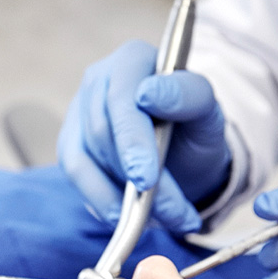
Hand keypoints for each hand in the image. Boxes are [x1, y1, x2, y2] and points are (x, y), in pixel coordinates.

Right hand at [57, 40, 229, 234]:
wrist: (184, 154)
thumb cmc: (194, 129)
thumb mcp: (207, 112)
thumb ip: (188, 95)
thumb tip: (150, 94)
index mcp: (133, 60)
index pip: (123, 98)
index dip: (132, 140)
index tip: (146, 178)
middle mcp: (99, 80)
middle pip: (102, 133)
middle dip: (135, 180)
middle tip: (168, 212)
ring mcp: (79, 112)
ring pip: (87, 159)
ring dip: (124, 197)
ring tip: (166, 218)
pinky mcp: (70, 145)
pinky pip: (77, 176)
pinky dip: (101, 202)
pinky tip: (126, 217)